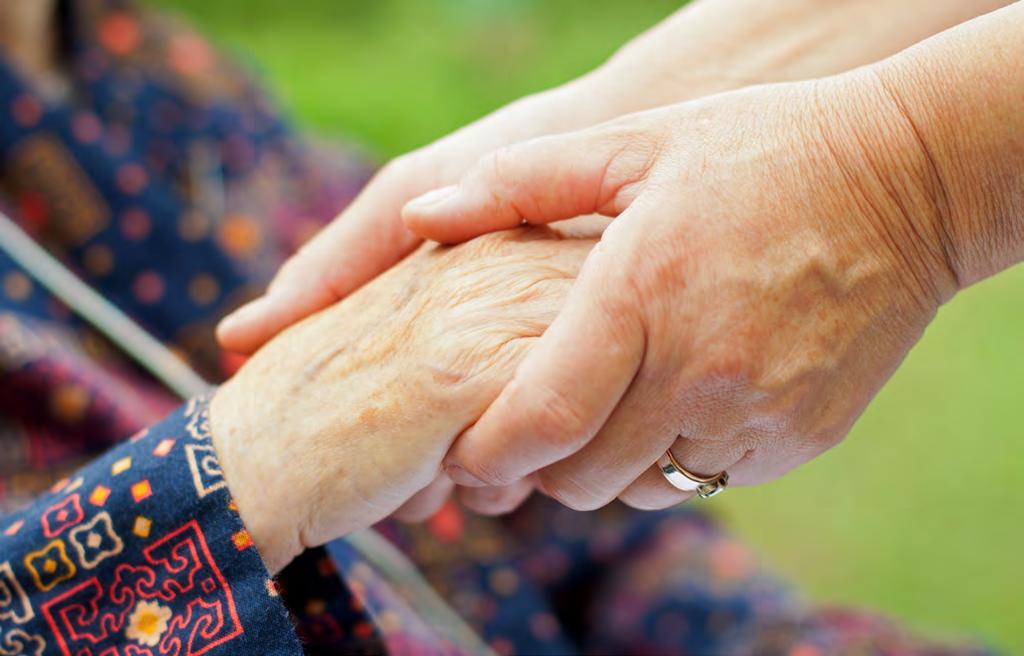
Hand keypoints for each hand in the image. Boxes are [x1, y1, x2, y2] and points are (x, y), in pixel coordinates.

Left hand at [215, 0, 1003, 516]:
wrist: (905, 184)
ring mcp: (755, 412)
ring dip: (602, 465)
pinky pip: (704, 479)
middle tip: (524, 428)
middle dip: (536, 465)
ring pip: (638, 488)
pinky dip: (669, 459)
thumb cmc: (756, 153)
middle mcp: (699, 368)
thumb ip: (516, 183)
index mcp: (642, 292)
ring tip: (601, 409)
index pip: (539, 420)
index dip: (486, 453)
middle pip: (579, 474)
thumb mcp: (634, 143)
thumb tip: (420, 217)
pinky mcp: (798, 438)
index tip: (463, 450)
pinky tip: (672, 402)